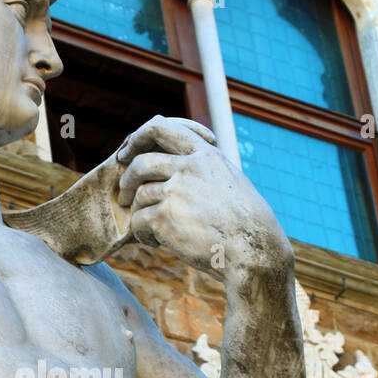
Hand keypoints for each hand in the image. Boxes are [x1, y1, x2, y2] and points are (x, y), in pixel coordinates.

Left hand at [116, 116, 290, 276]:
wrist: (253, 249)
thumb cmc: (246, 222)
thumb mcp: (228, 180)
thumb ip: (202, 169)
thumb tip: (177, 167)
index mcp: (204, 154)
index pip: (161, 128)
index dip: (138, 138)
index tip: (127, 153)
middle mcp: (188, 167)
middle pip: (140, 164)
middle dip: (127, 181)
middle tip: (124, 196)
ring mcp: (175, 191)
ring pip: (139, 197)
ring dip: (139, 214)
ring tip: (152, 230)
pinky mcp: (165, 218)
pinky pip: (138, 223)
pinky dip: (143, 235)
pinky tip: (157, 243)